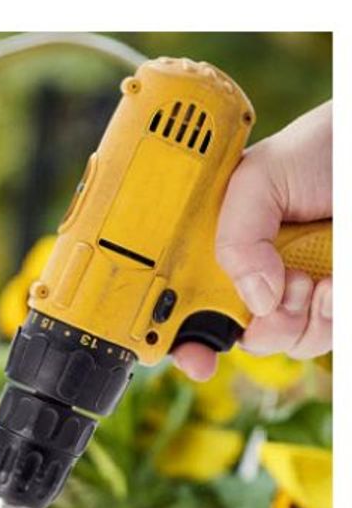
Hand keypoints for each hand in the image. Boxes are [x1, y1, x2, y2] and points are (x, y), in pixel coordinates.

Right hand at [173, 101, 331, 381]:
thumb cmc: (318, 150)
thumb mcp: (258, 178)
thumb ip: (235, 237)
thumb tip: (254, 300)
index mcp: (217, 249)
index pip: (183, 302)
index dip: (177, 336)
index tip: (195, 357)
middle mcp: (250, 275)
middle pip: (231, 335)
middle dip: (250, 328)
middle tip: (269, 295)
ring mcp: (289, 292)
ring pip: (277, 342)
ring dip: (292, 320)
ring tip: (307, 278)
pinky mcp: (325, 304)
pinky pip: (318, 336)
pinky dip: (326, 318)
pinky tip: (331, 286)